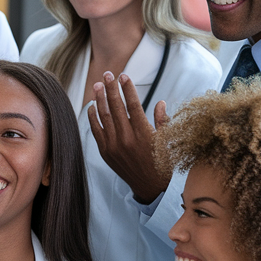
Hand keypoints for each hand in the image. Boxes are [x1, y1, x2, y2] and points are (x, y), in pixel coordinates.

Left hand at [87, 72, 171, 203]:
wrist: (150, 187)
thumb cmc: (162, 162)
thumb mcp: (167, 141)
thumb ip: (162, 121)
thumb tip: (160, 102)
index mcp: (144, 134)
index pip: (133, 105)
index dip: (128, 89)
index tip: (124, 76)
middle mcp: (127, 139)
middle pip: (116, 107)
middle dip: (111, 88)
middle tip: (108, 74)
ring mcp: (114, 146)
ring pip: (104, 117)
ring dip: (100, 99)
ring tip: (98, 85)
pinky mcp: (105, 153)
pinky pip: (96, 131)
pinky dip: (93, 117)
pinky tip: (92, 105)